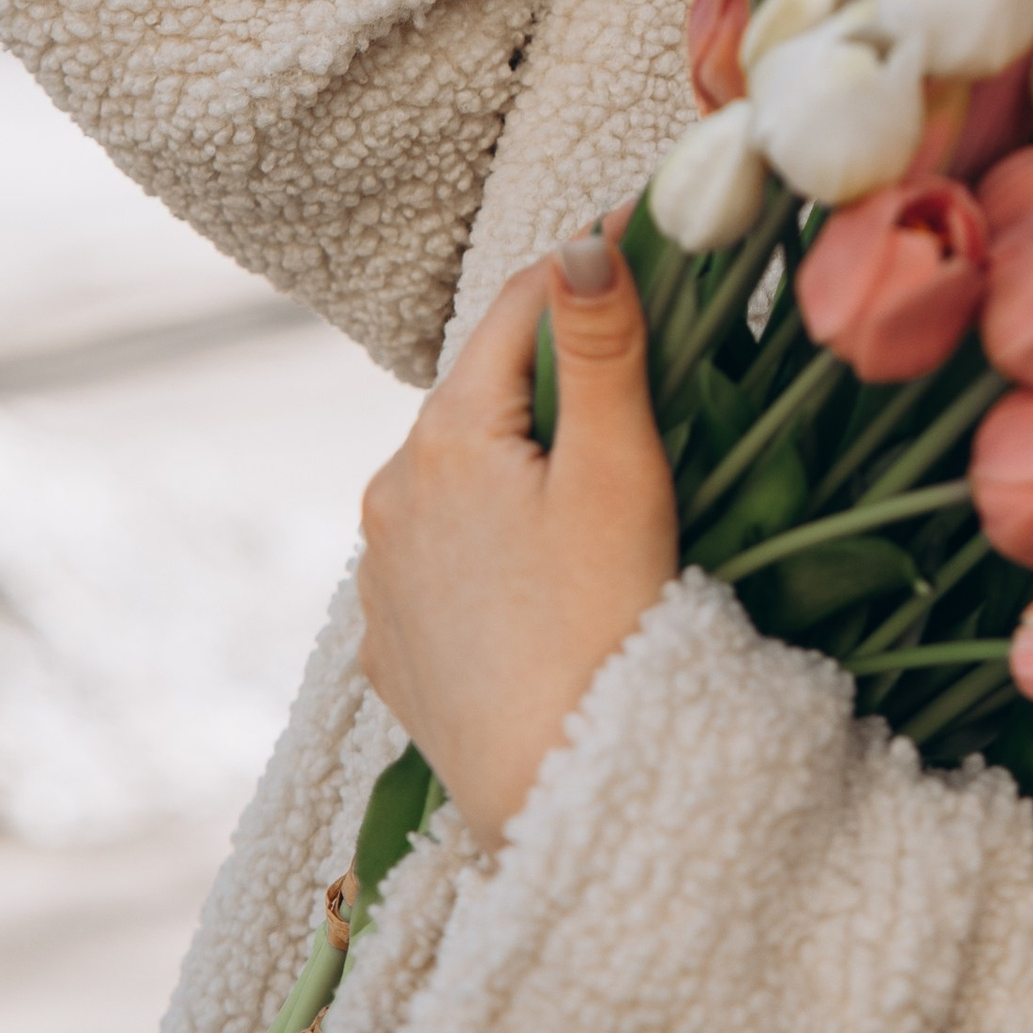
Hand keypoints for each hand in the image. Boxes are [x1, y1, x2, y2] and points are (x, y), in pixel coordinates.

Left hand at [356, 232, 676, 851]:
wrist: (556, 793)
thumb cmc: (601, 626)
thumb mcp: (616, 473)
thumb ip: (600, 349)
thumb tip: (582, 239)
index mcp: (443, 435)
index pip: (521, 306)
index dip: (590, 268)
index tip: (651, 246)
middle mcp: (389, 493)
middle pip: (486, 391)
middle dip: (556, 374)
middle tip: (646, 379)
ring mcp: (380, 574)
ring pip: (460, 474)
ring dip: (518, 459)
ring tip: (597, 490)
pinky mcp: (390, 644)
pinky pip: (443, 556)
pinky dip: (492, 541)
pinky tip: (546, 576)